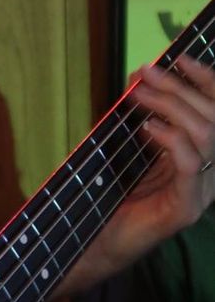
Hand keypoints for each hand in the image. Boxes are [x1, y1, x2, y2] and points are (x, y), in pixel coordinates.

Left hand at [75, 54, 214, 287]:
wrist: (98, 244)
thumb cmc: (114, 195)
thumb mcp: (134, 146)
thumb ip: (145, 115)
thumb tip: (142, 76)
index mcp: (204, 157)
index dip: (207, 80)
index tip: (180, 57)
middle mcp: (211, 173)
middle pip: (213, 117)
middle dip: (180, 87)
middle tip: (147, 72)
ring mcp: (202, 193)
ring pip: (205, 134)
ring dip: (171, 105)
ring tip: (141, 94)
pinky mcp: (186, 209)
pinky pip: (190, 163)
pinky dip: (170, 138)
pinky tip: (147, 126)